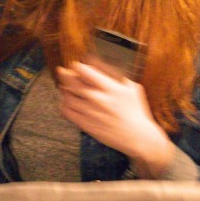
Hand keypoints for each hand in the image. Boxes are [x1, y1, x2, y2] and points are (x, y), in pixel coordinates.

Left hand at [56, 61, 174, 177]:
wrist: (137, 136)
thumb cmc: (136, 110)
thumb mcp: (132, 87)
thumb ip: (117, 76)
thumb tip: (103, 66)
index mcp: (110, 88)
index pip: (86, 72)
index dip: (78, 66)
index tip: (76, 65)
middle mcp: (98, 99)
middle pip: (73, 83)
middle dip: (65, 74)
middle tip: (62, 71)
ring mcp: (90, 113)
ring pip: (68, 97)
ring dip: (63, 89)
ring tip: (63, 86)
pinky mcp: (86, 125)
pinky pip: (68, 113)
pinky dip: (63, 105)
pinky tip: (66, 102)